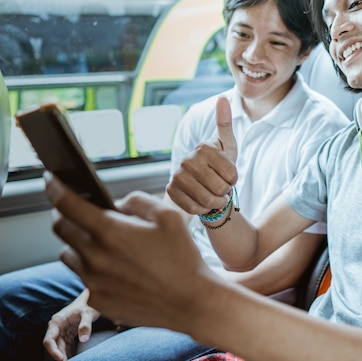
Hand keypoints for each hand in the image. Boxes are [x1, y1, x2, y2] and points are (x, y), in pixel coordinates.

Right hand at [43, 289, 99, 360]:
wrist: (91, 298)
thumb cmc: (89, 304)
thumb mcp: (88, 313)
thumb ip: (86, 325)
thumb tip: (83, 340)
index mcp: (57, 321)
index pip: (49, 339)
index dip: (53, 350)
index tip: (61, 359)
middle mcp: (57, 326)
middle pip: (54, 345)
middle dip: (59, 355)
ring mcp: (62, 330)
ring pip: (60, 346)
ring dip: (64, 355)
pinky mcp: (68, 332)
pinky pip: (66, 345)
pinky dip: (68, 352)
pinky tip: (73, 358)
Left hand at [46, 172, 217, 331]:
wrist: (191, 301)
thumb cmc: (183, 256)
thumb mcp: (168, 216)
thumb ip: (137, 200)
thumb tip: (116, 204)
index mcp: (111, 231)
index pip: (68, 204)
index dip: (55, 187)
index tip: (50, 180)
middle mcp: (95, 257)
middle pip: (60, 228)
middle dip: (65, 215)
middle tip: (80, 212)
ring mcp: (93, 282)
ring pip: (69, 254)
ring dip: (78, 244)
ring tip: (104, 244)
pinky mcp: (97, 301)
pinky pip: (84, 278)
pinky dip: (93, 269)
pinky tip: (118, 270)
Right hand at [166, 96, 238, 214]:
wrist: (200, 182)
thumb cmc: (219, 164)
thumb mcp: (227, 146)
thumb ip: (226, 124)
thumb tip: (222, 98)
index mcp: (204, 147)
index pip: (232, 175)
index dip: (234, 180)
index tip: (229, 176)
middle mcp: (187, 159)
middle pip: (220, 189)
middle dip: (225, 192)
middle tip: (221, 187)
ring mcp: (177, 175)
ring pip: (208, 201)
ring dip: (216, 202)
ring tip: (215, 195)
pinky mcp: (170, 190)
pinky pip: (194, 209)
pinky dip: (202, 210)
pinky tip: (202, 201)